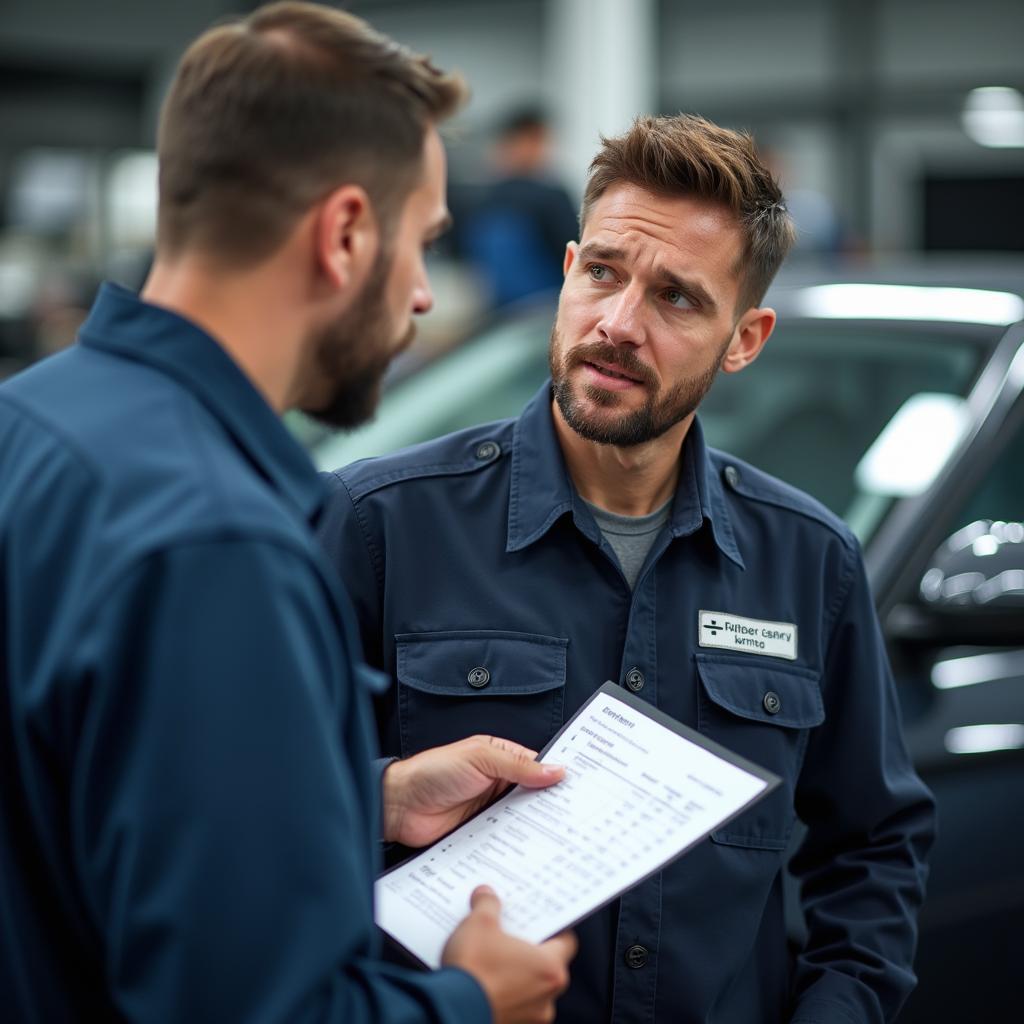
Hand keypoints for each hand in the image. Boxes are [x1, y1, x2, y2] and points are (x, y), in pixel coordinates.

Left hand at [381, 735, 563, 846]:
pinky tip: (536, 852)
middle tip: (581, 816)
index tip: (584, 786)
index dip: (559, 774)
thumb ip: (518, 766)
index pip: (539, 765)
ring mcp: (491, 809)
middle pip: (535, 795)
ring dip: (538, 826)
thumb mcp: (480, 759)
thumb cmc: (434, 771)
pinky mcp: (483, 833)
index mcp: (501, 757)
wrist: (399, 805)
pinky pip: (507, 838)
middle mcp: (499, 783)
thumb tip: (556, 770)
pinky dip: (519, 844)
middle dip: (553, 804)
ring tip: (566, 838)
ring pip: (523, 819)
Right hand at [443, 886, 575, 1023]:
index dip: (554, 927)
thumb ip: (488, 905)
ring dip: (516, 974)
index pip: (567, 942)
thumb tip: (486, 895)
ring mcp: (529, 1017)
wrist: (449, 1011)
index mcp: (551, 969)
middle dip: (529, 950)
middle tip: (512, 933)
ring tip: (492, 956)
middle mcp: (547, 998)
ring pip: (530, 988)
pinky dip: (503, 992)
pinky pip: (513, 1004)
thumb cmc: (473, 970)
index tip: (540, 918)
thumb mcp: (479, 923)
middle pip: (547, 965)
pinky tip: (483, 978)